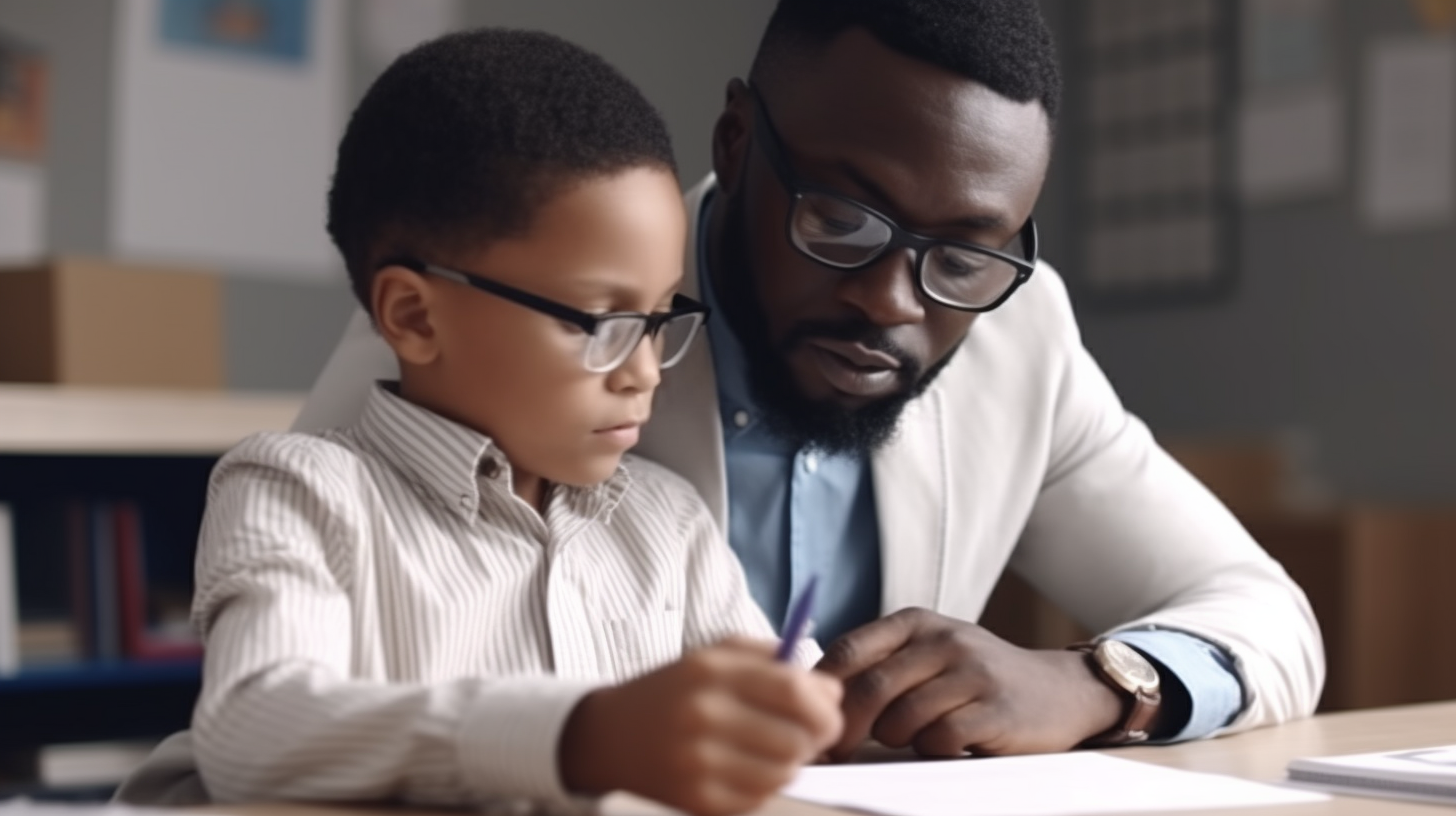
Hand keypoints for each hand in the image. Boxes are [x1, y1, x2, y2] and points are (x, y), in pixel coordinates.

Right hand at [559, 636, 842, 815]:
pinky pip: (760, 797)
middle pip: (797, 737)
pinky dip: (765, 785)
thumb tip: (830, 689)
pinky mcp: (696, 800)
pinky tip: (747, 768)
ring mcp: (698, 763)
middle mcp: (703, 716)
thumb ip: (774, 661)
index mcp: (710, 671)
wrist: (607, 737)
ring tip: (771, 748)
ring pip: (784, 772)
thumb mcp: (713, 655)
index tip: (828, 708)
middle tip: (808, 733)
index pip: (794, 691)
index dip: (824, 704)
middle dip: (815, 737)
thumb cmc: (673, 691)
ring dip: (791, 762)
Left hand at [816, 608, 1123, 759]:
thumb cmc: (975, 679)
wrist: (1059, 691)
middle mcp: (944, 640)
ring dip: (896, 738)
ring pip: (903, 718)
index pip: (850, 649)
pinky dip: (932, 748)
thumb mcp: (929, 653)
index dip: (822, 689)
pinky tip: (946, 742)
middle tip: (837, 749)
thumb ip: (880, 664)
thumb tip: (812, 696)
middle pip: (872, 688)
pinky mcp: (996, 710)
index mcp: (916, 622)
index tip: (807, 716)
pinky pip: (940, 739)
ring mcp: (972, 673)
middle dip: (846, 726)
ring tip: (913, 735)